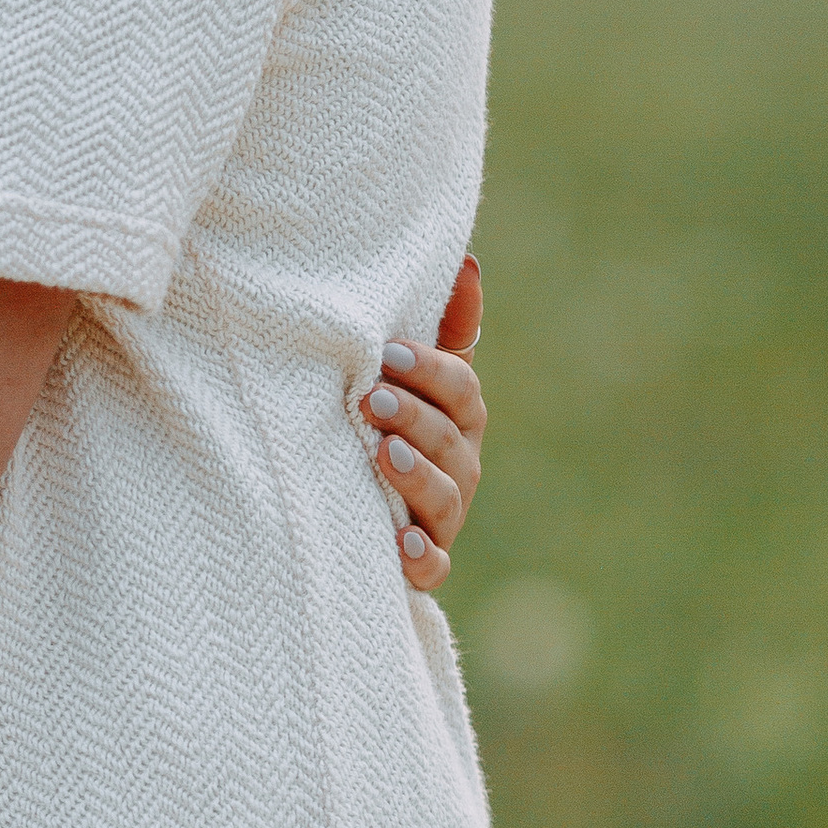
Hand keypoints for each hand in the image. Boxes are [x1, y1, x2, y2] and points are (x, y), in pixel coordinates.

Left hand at [364, 252, 484, 597]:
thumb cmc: (388, 422)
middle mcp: (459, 466)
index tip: (389, 351)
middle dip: (415, 417)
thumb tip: (467, 261)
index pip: (460, 388)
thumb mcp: (410, 375)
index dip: (430, 370)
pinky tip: (401, 543)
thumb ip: (442, 327)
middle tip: (372, 398)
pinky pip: (434, 566)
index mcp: (458, 416)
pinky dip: (422, 556)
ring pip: (444, 499)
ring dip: (417, 477)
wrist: (360, 510)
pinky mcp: (422, 563)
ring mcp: (444, 517)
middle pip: (451, 440)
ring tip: (384, 455)